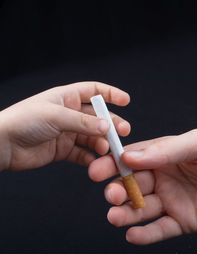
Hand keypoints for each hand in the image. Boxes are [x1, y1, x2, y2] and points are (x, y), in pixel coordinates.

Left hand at [0, 82, 129, 170]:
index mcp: (66, 97)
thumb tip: (107, 127)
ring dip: (102, 143)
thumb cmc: (23, 121)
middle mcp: (69, 114)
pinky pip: (83, 153)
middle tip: (122, 133)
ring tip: (106, 150)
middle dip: (112, 124)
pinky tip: (95, 161)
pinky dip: (91, 157)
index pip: (94, 91)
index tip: (126, 101)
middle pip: (98, 117)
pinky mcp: (63, 150)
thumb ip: (84, 122)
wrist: (2, 145)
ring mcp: (67, 132)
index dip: (111, 94)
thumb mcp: (56, 116)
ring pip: (93, 137)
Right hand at [89, 129, 196, 244]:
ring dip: (127, 213)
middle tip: (111, 195)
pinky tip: (134, 235)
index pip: (134, 158)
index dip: (114, 164)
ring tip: (116, 217)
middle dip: (118, 190)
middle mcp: (166, 177)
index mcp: (167, 154)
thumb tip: (130, 155)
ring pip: (143, 208)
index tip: (97, 170)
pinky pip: (160, 229)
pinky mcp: (184, 221)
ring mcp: (174, 200)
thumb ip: (167, 149)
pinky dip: (146, 234)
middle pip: (134, 185)